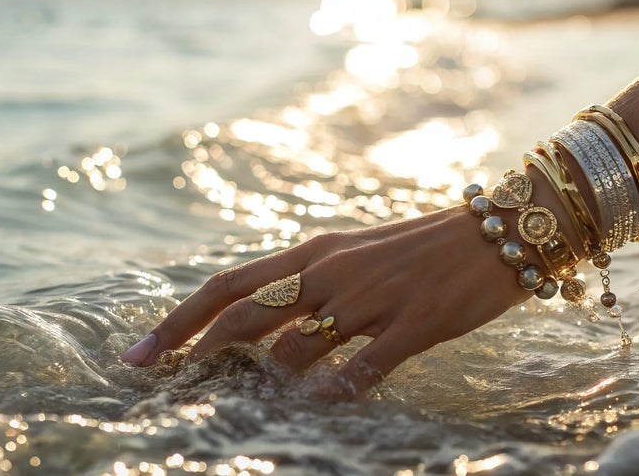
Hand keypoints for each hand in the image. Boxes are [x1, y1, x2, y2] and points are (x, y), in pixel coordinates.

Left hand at [121, 195, 553, 397]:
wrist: (500, 231)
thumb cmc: (423, 249)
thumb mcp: (356, 256)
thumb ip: (311, 287)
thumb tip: (261, 333)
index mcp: (315, 253)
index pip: (229, 284)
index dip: (177, 319)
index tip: (138, 353)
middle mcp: (333, 271)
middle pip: (245, 315)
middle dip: (195, 350)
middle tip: (160, 382)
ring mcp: (373, 297)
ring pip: (298, 346)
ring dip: (268, 381)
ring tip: (253, 406)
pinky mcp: (416, 321)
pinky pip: (367, 364)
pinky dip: (338, 389)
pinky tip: (321, 407)